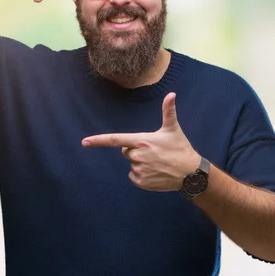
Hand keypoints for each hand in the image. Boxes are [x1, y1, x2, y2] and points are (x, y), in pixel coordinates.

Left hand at [82, 93, 200, 191]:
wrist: (190, 173)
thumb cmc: (180, 148)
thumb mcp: (173, 129)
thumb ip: (168, 111)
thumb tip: (172, 94)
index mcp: (141, 141)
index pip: (115, 139)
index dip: (98, 140)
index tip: (84, 142)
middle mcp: (137, 155)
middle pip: (127, 151)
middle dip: (137, 150)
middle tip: (154, 151)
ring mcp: (139, 169)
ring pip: (131, 164)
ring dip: (141, 163)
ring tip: (157, 162)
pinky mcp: (141, 182)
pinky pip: (134, 176)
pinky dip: (142, 175)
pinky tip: (155, 172)